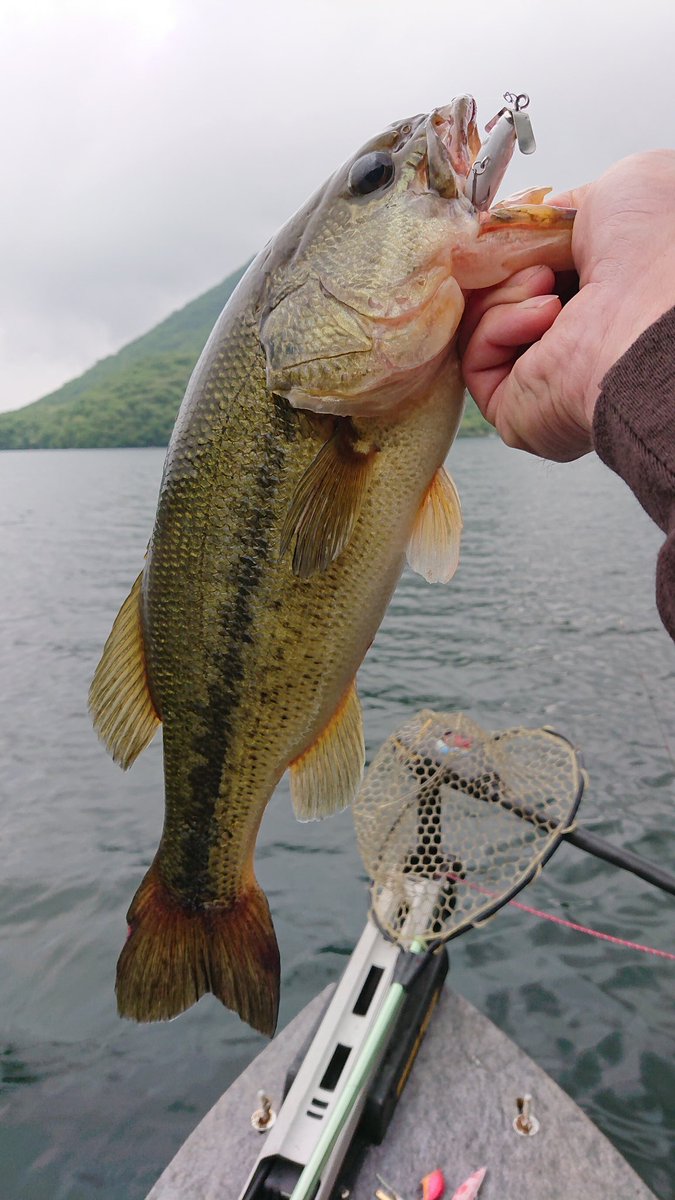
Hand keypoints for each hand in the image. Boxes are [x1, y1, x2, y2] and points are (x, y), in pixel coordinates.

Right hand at [458, 150, 674, 460]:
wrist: (656, 310)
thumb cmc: (658, 251)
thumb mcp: (615, 192)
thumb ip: (564, 208)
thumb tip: (530, 221)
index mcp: (602, 301)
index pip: (534, 275)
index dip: (517, 248)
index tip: (516, 230)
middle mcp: (575, 346)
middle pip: (500, 298)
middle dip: (506, 267)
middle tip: (535, 257)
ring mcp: (543, 382)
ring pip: (480, 326)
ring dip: (506, 292)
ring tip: (547, 283)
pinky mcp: (514, 412)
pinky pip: (475, 361)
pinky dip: (497, 326)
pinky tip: (546, 315)